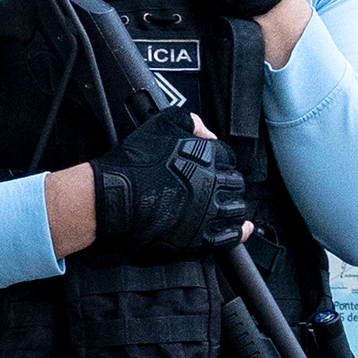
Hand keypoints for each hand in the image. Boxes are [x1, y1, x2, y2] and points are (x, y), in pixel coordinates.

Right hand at [90, 105, 246, 255]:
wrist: (116, 195)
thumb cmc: (134, 162)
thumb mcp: (162, 123)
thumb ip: (190, 122)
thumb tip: (207, 132)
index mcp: (209, 156)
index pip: (229, 157)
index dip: (221, 161)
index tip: (215, 167)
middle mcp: (213, 183)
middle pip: (235, 184)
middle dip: (229, 184)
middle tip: (218, 187)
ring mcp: (208, 212)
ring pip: (236, 209)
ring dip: (234, 206)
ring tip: (227, 206)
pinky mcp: (200, 236)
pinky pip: (229, 236)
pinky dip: (238, 232)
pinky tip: (241, 229)